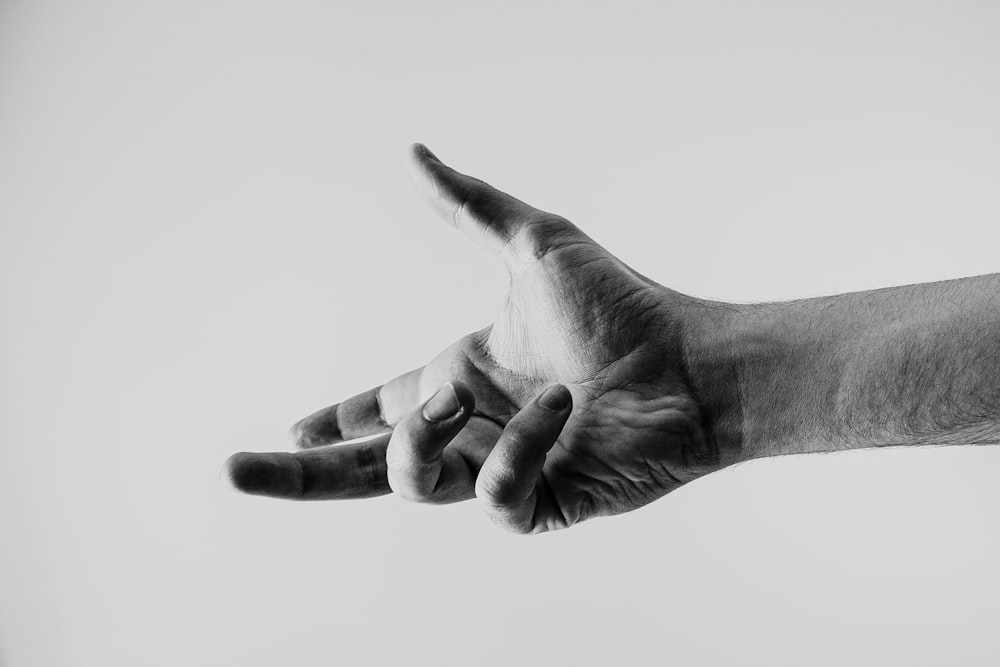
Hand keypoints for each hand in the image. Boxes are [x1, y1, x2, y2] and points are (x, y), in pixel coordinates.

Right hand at [225, 144, 725, 533]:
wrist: (697, 365)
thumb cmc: (624, 307)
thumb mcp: (533, 244)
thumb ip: (466, 206)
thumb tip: (410, 151)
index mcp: (463, 377)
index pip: (380, 406)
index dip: (334, 421)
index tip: (294, 426)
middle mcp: (474, 429)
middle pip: (366, 468)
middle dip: (297, 474)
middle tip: (234, 469)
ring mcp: (502, 470)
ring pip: (413, 481)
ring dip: (421, 437)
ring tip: (459, 394)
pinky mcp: (538, 506)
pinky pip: (491, 493)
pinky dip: (513, 448)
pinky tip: (557, 409)